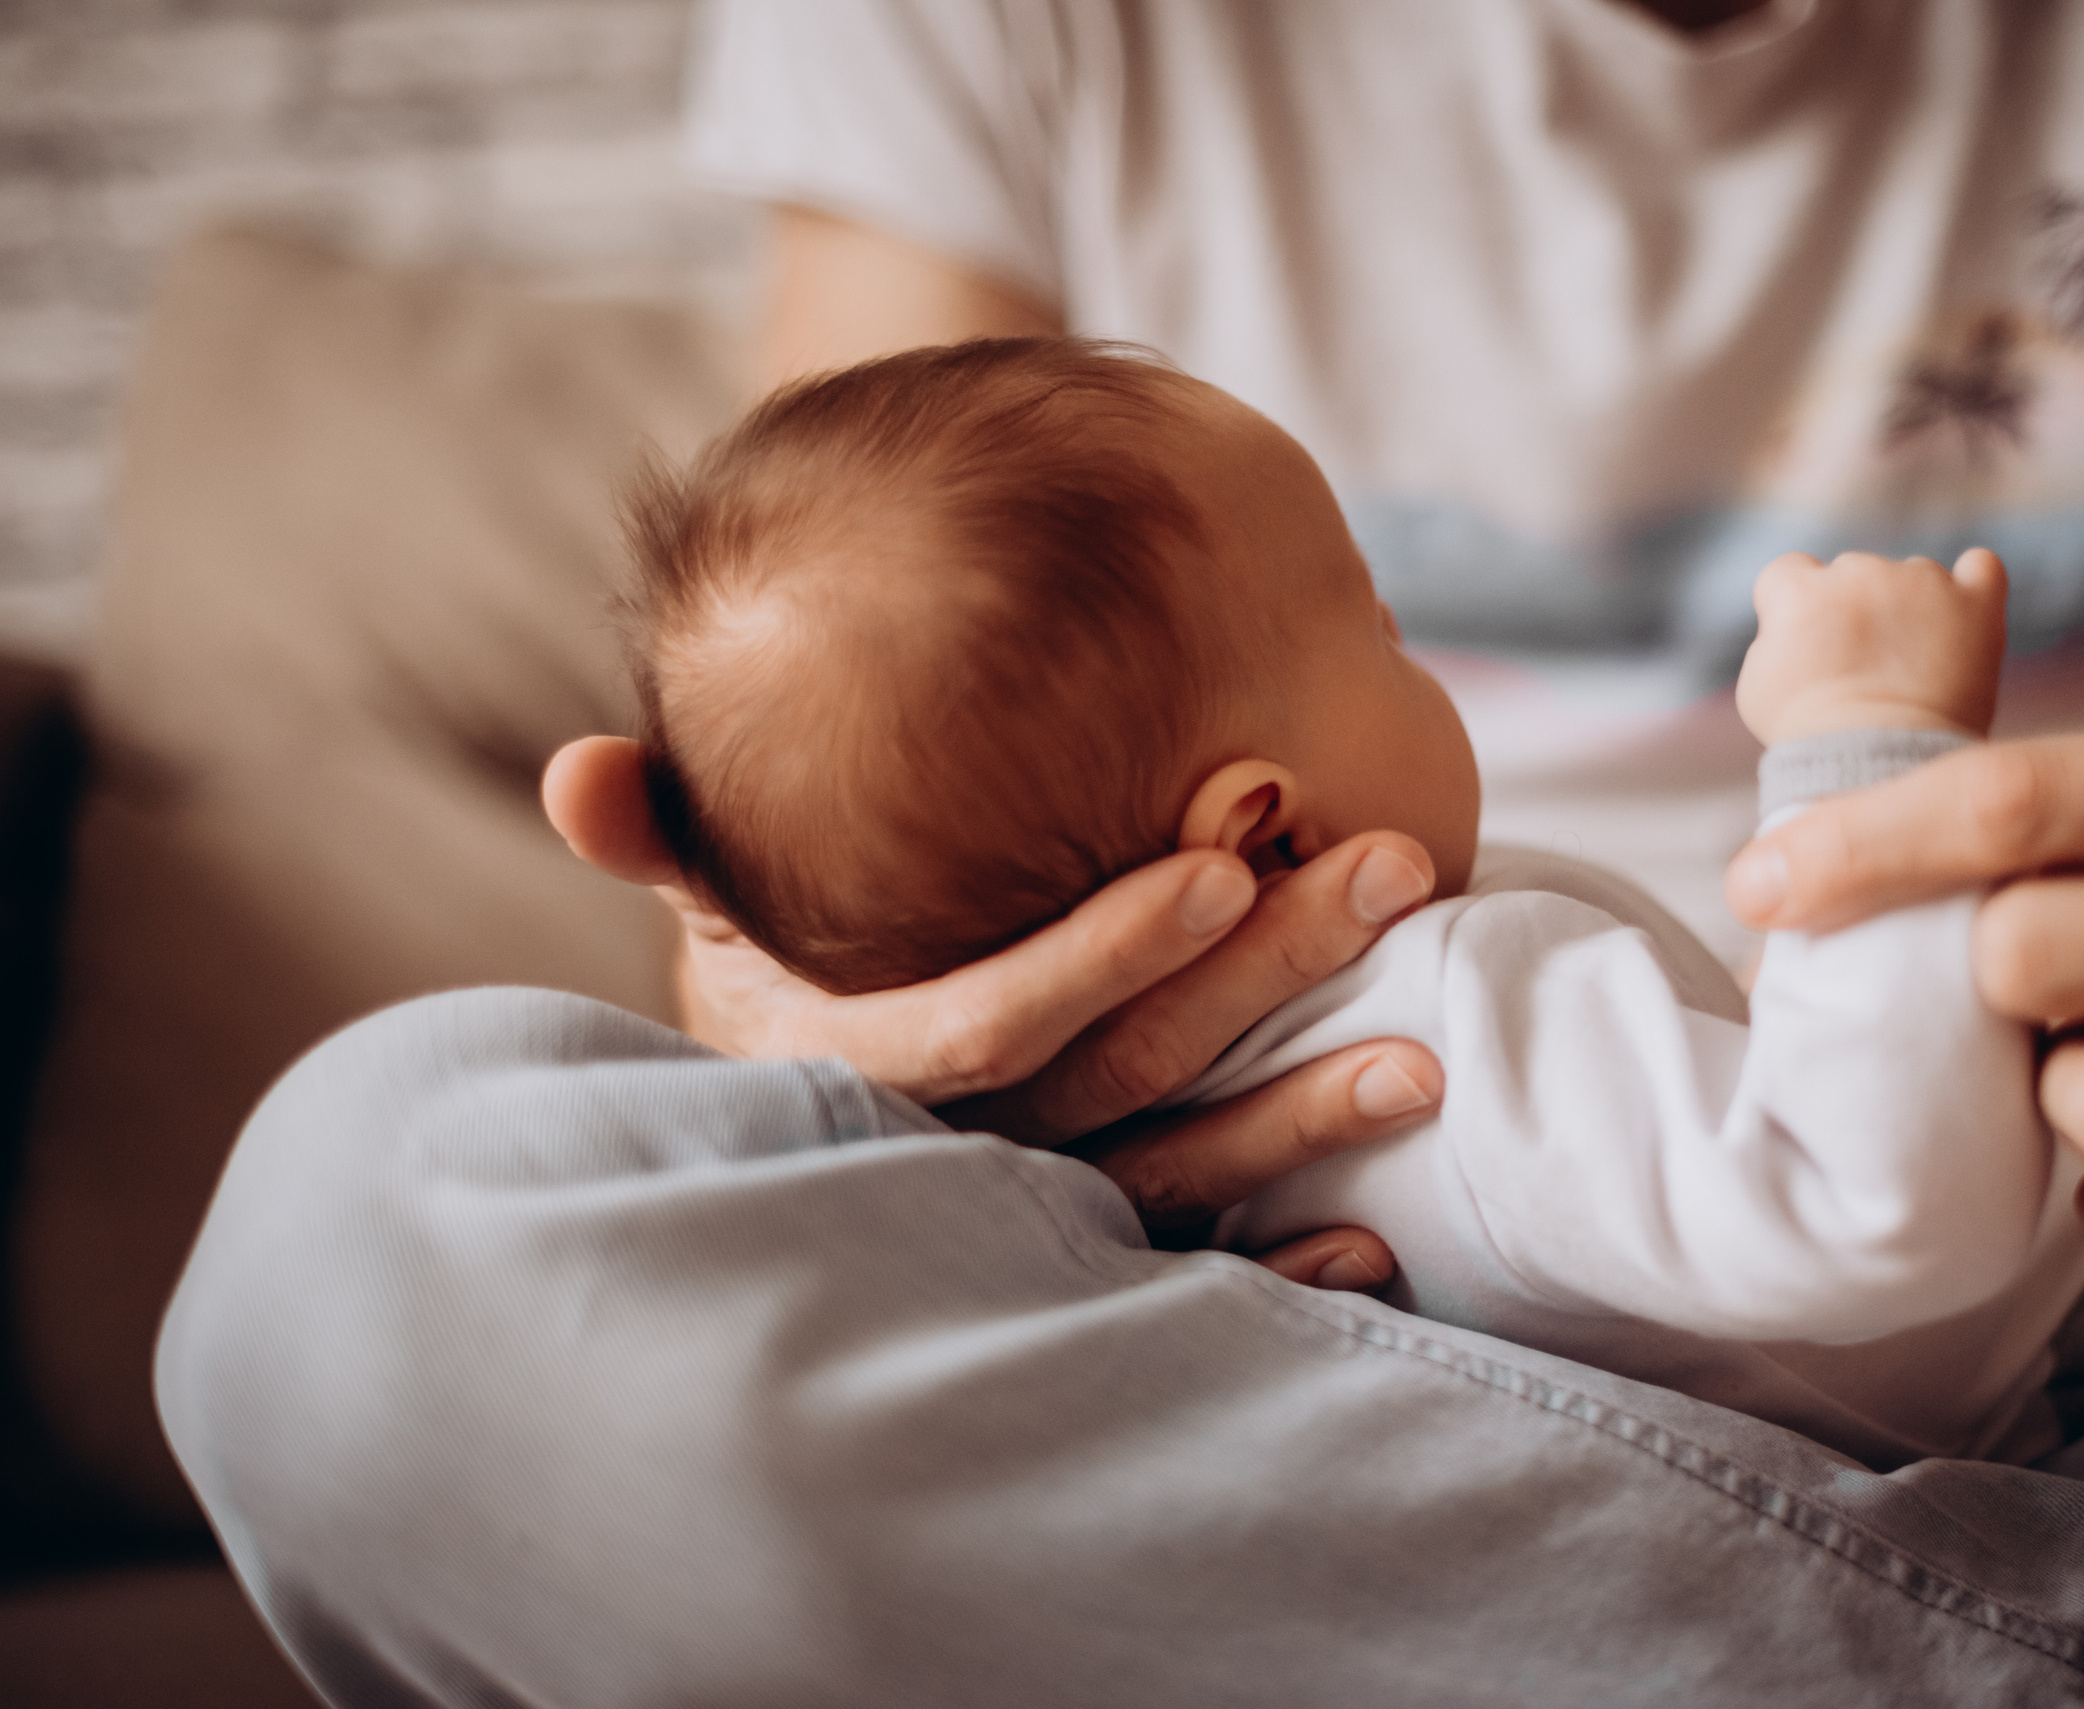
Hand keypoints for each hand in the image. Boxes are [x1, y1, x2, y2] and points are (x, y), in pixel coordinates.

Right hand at [544, 736, 1444, 1290]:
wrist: (784, 1133)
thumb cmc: (770, 979)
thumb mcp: (713, 915)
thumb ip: (667, 841)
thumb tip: (573, 771)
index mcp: (853, 1070)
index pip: (990, 1019)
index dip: (1103, 947)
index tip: (1225, 854)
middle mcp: (948, 1159)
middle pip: (1117, 1079)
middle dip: (1256, 979)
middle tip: (1389, 869)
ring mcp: (1019, 1221)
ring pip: (1169, 1179)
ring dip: (1296, 1125)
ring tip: (1423, 1064)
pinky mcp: (1077, 1264)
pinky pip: (1183, 1276)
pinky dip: (1274, 1267)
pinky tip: (1370, 1248)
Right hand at [1735, 548, 2006, 744]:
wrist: (1879, 767)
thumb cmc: (1811, 737)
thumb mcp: (1757, 685)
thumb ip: (1774, 636)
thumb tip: (1798, 625)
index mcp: (1799, 590)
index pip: (1790, 572)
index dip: (1798, 611)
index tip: (1810, 648)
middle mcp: (1859, 572)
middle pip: (1853, 572)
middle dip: (1856, 612)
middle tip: (1863, 669)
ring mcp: (1920, 583)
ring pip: (1911, 576)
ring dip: (1909, 609)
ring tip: (1910, 669)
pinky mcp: (1974, 603)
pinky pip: (1982, 568)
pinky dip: (1973, 585)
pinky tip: (1964, 612)